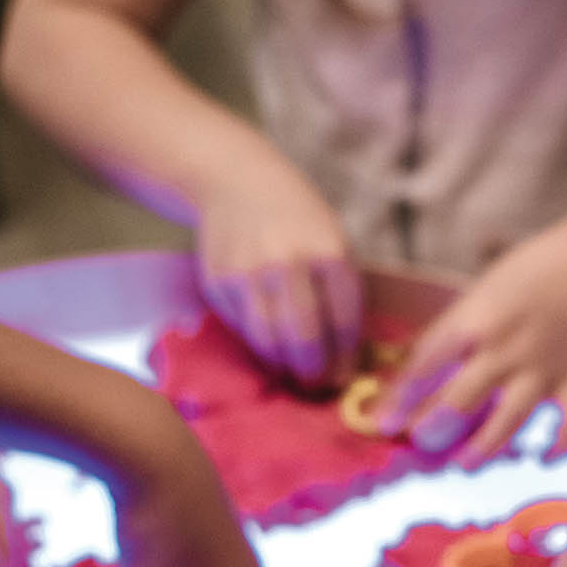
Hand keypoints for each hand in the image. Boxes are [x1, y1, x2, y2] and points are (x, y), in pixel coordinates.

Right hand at [193, 162, 363, 388]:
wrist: (237, 180)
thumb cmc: (298, 218)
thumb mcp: (334, 240)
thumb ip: (342, 291)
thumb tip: (347, 357)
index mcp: (329, 252)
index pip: (344, 323)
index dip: (344, 359)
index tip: (343, 379)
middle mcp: (288, 262)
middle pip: (304, 340)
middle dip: (313, 373)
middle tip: (316, 386)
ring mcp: (249, 272)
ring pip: (268, 342)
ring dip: (283, 367)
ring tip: (292, 374)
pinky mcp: (219, 281)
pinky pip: (242, 328)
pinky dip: (256, 342)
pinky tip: (266, 343)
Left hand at [378, 219, 566, 464]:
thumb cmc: (523, 278)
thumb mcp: (477, 297)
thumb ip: (452, 337)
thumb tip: (413, 378)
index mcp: (475, 323)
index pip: (427, 365)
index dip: (401, 397)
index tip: (381, 422)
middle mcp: (507, 349)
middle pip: (462, 399)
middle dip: (435, 427)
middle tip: (420, 442)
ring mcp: (544, 368)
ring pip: (510, 419)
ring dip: (484, 447)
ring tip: (465, 463)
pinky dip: (561, 445)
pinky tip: (544, 458)